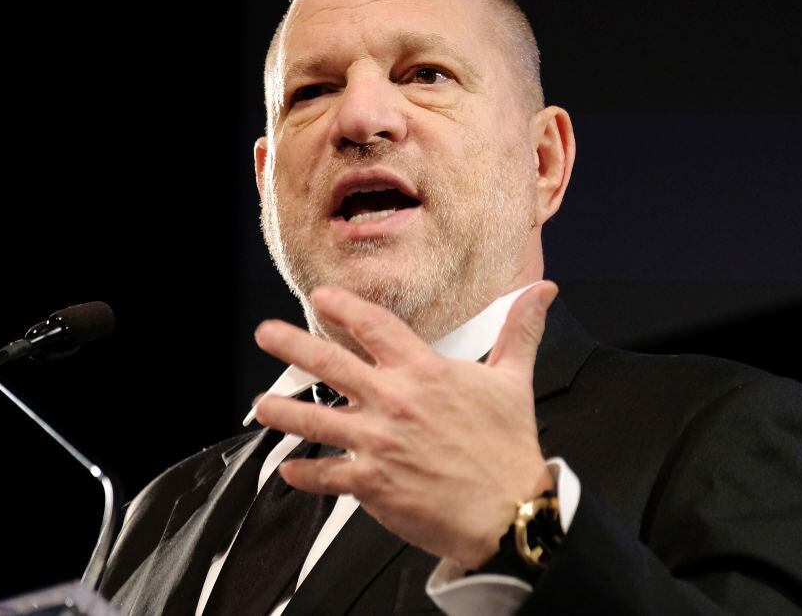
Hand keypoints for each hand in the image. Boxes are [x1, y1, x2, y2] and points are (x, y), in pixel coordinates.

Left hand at [252, 281, 558, 568]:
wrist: (511, 511)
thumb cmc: (509, 448)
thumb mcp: (513, 381)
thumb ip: (520, 332)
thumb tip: (541, 292)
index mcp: (425, 372)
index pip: (375, 326)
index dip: (344, 307)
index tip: (321, 295)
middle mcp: (394, 401)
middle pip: (330, 363)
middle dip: (290, 345)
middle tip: (265, 333)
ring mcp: (379, 442)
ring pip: (315, 420)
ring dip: (282, 411)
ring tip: (260, 405)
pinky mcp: (372, 483)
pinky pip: (327, 476)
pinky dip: (305, 474)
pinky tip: (289, 469)